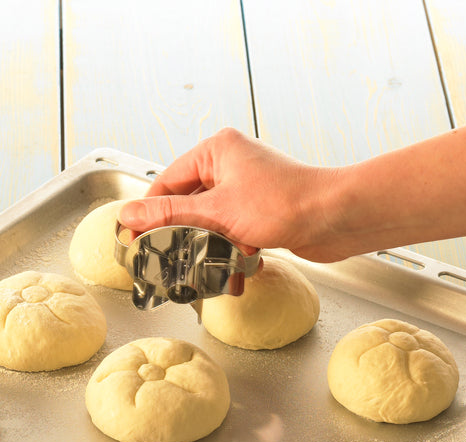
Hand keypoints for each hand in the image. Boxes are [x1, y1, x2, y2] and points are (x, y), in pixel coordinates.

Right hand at [118, 127, 341, 260]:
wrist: (336, 219)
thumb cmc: (284, 204)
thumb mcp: (216, 211)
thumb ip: (170, 215)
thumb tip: (129, 216)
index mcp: (216, 151)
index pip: (166, 182)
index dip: (149, 213)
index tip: (134, 240)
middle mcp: (229, 165)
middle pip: (187, 204)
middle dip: (184, 235)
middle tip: (169, 258)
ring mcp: (245, 188)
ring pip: (209, 222)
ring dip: (210, 247)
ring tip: (209, 264)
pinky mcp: (259, 211)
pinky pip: (231, 232)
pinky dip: (231, 250)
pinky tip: (237, 265)